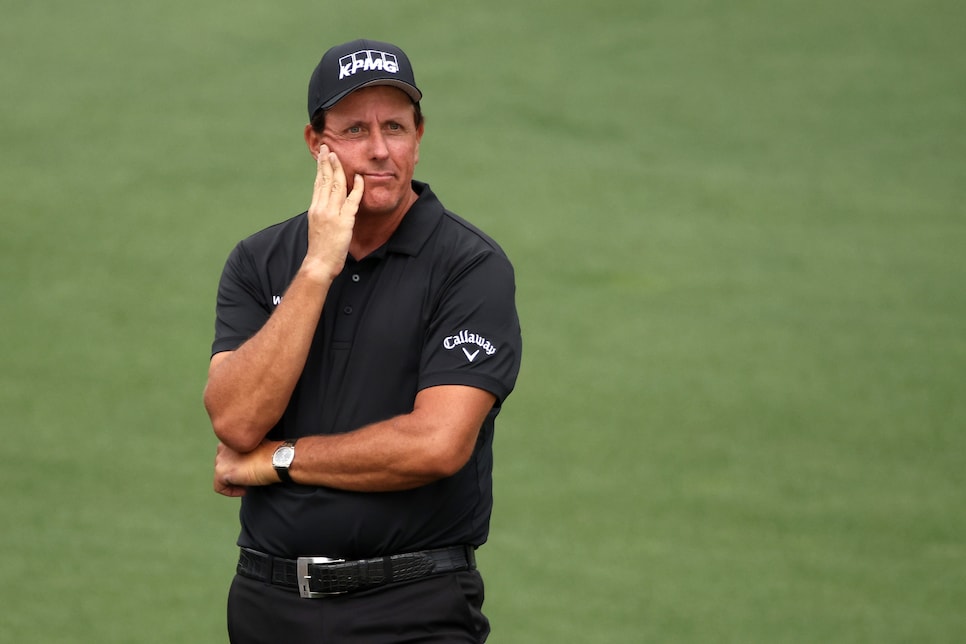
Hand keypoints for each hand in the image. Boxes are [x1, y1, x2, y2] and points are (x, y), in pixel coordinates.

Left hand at [213, 441, 277, 496]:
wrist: (277, 459)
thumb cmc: (273, 453)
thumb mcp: (257, 445)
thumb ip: (246, 449)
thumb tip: (244, 462)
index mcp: (232, 437)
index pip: (228, 454)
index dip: (238, 463)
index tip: (250, 467)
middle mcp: (222, 445)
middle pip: (222, 464)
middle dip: (234, 472)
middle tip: (249, 476)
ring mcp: (220, 459)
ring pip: (221, 475)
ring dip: (233, 481)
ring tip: (248, 483)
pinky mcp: (221, 472)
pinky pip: (220, 487)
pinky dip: (231, 491)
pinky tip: (244, 490)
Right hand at [304, 144, 363, 280]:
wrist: (319, 263)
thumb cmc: (320, 249)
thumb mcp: (318, 227)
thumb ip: (322, 214)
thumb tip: (326, 205)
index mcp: (315, 209)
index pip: (317, 183)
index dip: (320, 168)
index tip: (322, 156)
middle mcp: (322, 208)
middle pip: (324, 180)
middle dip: (326, 162)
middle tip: (329, 148)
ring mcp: (332, 214)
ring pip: (335, 186)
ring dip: (338, 169)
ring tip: (338, 156)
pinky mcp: (344, 221)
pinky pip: (352, 201)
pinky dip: (356, 188)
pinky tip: (359, 178)